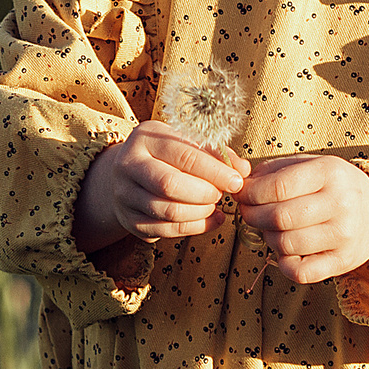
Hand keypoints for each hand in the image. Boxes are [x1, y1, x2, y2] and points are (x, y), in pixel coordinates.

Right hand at [75, 121, 249, 252]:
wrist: (125, 175)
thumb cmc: (165, 155)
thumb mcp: (185, 143)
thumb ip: (215, 153)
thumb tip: (242, 170)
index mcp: (145, 138)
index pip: (183, 155)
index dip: (214, 171)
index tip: (236, 181)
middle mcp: (129, 165)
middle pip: (170, 185)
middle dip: (204, 193)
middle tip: (220, 194)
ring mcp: (126, 195)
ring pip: (168, 211)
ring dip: (200, 212)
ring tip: (214, 206)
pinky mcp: (130, 220)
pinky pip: (166, 231)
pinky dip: (194, 228)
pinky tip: (210, 219)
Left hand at [235, 155, 368, 284]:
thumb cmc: (332, 186)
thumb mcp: (309, 166)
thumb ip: (273, 171)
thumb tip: (239, 180)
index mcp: (330, 172)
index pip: (278, 187)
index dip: (251, 193)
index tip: (240, 195)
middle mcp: (340, 203)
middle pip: (279, 217)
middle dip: (253, 216)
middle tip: (248, 213)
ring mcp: (344, 235)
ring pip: (286, 244)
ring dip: (267, 238)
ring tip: (270, 229)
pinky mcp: (343, 262)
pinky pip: (300, 271)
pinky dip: (283, 263)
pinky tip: (285, 251)